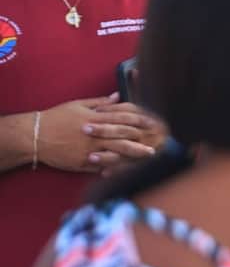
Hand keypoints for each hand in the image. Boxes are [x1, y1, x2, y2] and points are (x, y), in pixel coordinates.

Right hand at [37, 94, 155, 172]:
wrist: (34, 135)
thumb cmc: (56, 118)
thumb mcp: (77, 105)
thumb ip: (99, 102)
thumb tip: (118, 97)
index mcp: (94, 118)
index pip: (122, 118)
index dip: (139, 120)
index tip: (153, 122)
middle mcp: (94, 134)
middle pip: (123, 136)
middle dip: (142, 138)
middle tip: (159, 140)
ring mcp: (89, 149)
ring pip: (116, 152)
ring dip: (135, 153)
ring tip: (149, 155)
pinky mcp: (83, 162)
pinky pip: (103, 165)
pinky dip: (116, 167)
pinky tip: (130, 169)